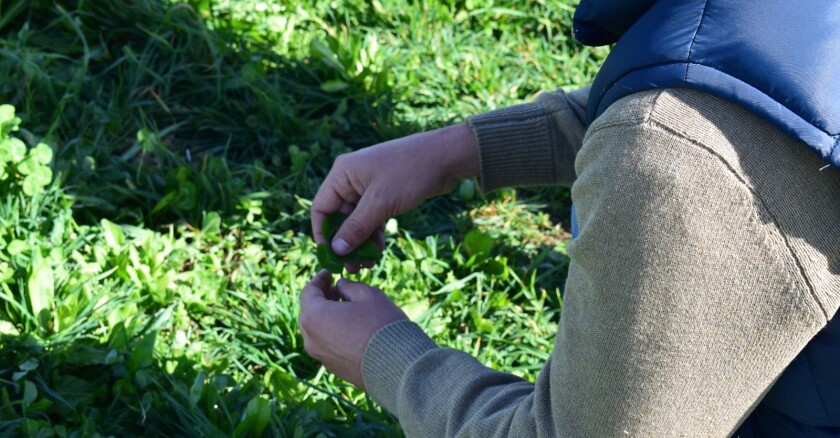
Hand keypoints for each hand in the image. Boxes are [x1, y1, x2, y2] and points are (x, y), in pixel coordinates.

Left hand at [298, 270, 408, 389]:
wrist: (398, 365)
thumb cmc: (382, 324)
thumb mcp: (367, 294)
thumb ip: (348, 286)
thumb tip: (341, 286)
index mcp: (314, 317)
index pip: (308, 292)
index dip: (319, 279)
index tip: (330, 273)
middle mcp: (311, 340)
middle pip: (309, 313)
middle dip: (322, 299)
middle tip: (337, 289)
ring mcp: (321, 357)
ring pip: (317, 331)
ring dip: (327, 317)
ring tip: (347, 308)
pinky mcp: (334, 369)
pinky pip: (328, 346)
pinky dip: (334, 334)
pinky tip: (352, 329)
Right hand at [311, 123, 478, 271]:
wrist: (446, 157)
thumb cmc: (410, 171)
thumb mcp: (380, 202)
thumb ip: (356, 227)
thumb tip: (336, 251)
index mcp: (342, 174)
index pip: (321, 208)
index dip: (323, 235)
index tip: (330, 258)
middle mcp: (351, 179)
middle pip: (338, 217)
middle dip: (345, 243)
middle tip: (351, 268)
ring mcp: (368, 187)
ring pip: (356, 220)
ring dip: (360, 242)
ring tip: (366, 265)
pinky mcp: (384, 194)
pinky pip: (371, 218)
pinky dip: (373, 234)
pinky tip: (378, 251)